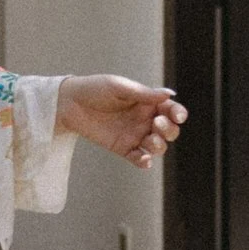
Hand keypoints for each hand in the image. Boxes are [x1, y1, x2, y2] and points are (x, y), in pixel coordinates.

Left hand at [60, 75, 185, 166]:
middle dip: (169, 130)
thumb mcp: (119, 87)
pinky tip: (143, 160)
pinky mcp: (123, 148)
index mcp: (147, 103)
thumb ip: (143, 93)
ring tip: (150, 141)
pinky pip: (139, 159)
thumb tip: (169, 95)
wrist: (69, 103)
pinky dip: (144, 162)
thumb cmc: (95, 89)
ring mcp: (135, 135)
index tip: (177, 116)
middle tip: (156, 123)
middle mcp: (145, 120)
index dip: (178, 114)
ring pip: (157, 146)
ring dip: (159, 146)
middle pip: (169, 131)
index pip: (171, 110)